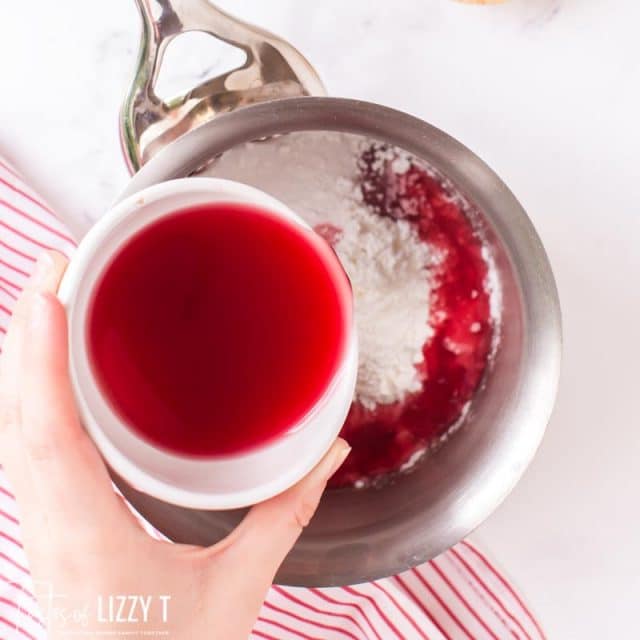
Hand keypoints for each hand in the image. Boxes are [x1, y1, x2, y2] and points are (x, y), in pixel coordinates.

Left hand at [0, 251, 350, 638]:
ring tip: (48, 296)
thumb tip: (329, 453)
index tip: (51, 292)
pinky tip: (46, 365)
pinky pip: (22, 442)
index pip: (46, 432)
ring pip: (9, 423)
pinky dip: (29, 390)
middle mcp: (47, 521)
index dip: (41, 358)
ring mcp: (39, 519)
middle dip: (26, 330)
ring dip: (21, 355)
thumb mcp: (236, 589)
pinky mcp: (48, 518)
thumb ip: (284, 516)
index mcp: (87, 534)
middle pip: (12, 411)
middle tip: (56, 265)